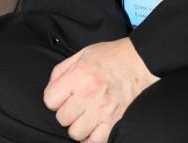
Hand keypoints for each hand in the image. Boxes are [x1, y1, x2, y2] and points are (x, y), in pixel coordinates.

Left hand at [43, 37, 158, 142]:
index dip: (54, 97)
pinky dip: (91, 137)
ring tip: (86, 114)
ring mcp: (102, 110)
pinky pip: (94, 141)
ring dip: (78, 125)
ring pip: (75, 133)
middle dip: (67, 111)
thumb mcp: (82, 54)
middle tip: (77, 103)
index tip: (64, 95)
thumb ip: (61, 70)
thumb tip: (50, 89)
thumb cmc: (110, 57)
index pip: (50, 99)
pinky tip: (93, 127)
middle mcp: (89, 94)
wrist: (138, 61)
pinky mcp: (114, 122)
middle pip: (61, 118)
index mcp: (79, 75)